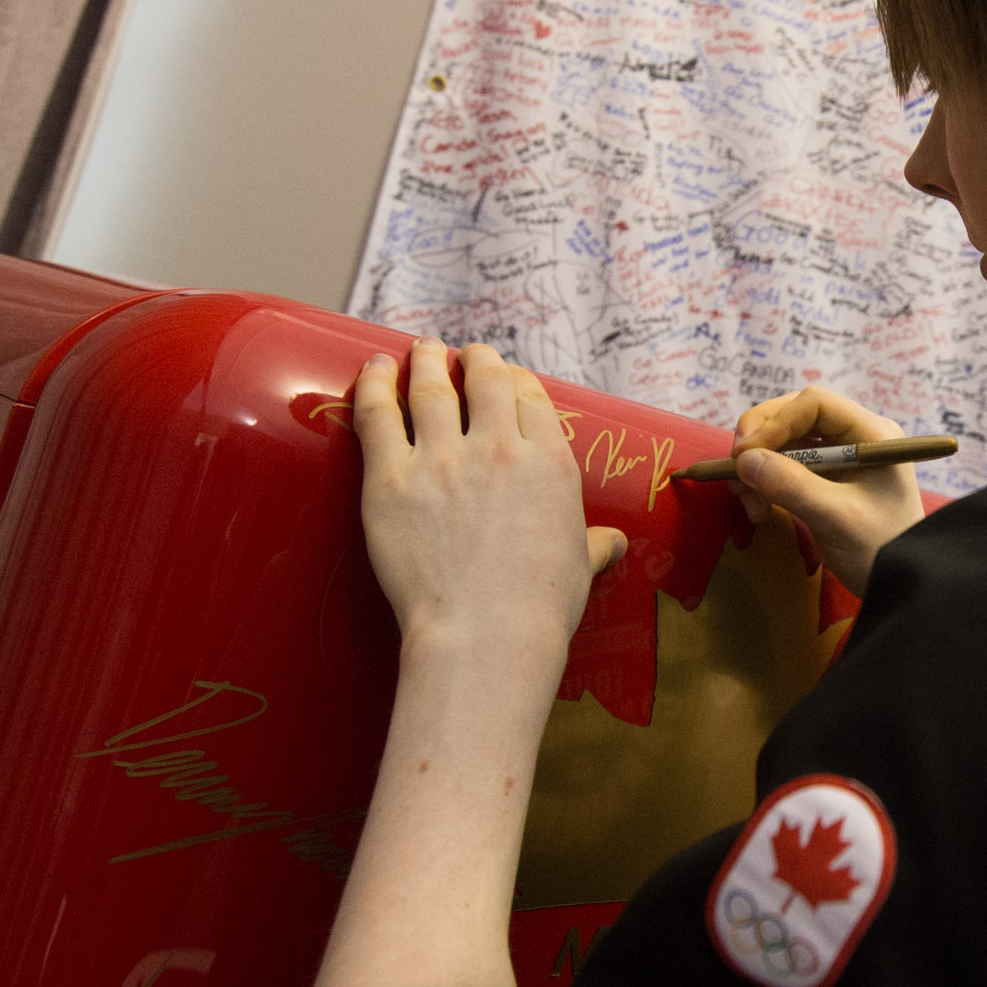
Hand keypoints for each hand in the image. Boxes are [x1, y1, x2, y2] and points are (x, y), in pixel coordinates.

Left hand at [352, 340, 627, 670]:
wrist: (485, 636)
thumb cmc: (539, 610)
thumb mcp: (580, 568)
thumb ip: (594, 545)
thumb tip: (614, 542)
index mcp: (550, 462)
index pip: (530, 396)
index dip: (513, 380)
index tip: (502, 378)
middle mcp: (500, 448)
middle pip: (484, 378)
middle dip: (473, 359)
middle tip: (460, 355)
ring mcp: (443, 459)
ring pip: (430, 387)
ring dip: (424, 360)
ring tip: (420, 349)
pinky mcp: (391, 479)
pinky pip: (378, 415)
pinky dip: (372, 384)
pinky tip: (372, 368)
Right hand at [726, 383, 928, 597]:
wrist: (900, 585)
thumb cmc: (879, 549)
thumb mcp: (835, 518)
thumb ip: (791, 485)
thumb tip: (744, 461)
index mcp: (870, 434)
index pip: (814, 404)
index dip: (775, 422)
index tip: (745, 454)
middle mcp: (855, 436)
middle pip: (795, 416)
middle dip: (760, 441)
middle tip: (735, 470)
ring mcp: (840, 457)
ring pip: (785, 442)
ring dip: (758, 466)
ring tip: (747, 503)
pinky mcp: (826, 479)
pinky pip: (786, 466)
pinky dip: (765, 482)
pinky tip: (758, 509)